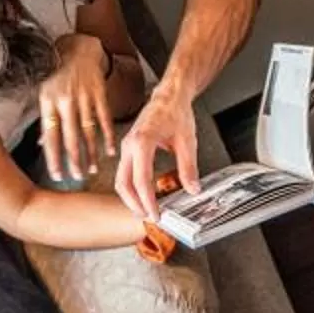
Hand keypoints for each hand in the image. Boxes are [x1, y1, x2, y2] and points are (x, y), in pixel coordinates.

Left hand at [37, 34, 115, 183]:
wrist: (77, 48)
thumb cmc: (57, 72)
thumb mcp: (44, 93)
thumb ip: (45, 119)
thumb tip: (42, 145)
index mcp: (48, 102)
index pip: (50, 136)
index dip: (54, 158)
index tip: (58, 175)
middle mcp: (65, 101)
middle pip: (70, 137)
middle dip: (74, 160)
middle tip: (77, 177)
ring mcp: (83, 96)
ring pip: (88, 131)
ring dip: (91, 153)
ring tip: (92, 169)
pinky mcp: (99, 93)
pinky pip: (104, 118)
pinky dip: (107, 136)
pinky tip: (110, 151)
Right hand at [116, 83, 201, 217]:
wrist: (169, 95)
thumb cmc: (176, 112)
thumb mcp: (187, 141)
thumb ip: (189, 167)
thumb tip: (192, 189)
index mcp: (142, 142)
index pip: (141, 180)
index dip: (148, 201)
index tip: (156, 214)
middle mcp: (129, 145)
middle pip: (124, 184)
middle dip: (134, 204)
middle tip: (148, 217)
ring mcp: (126, 146)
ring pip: (121, 179)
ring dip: (130, 198)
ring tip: (145, 209)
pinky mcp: (128, 148)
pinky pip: (124, 172)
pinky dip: (131, 187)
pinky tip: (143, 194)